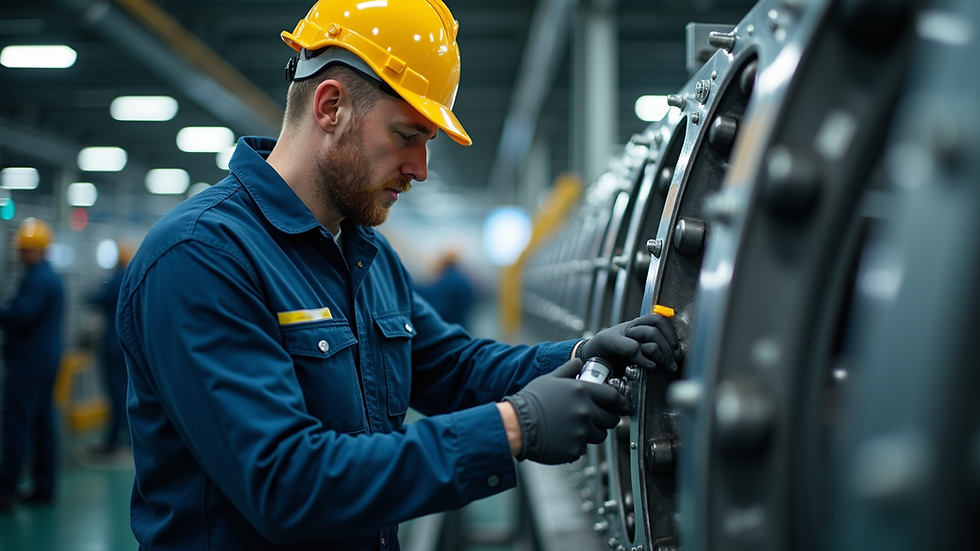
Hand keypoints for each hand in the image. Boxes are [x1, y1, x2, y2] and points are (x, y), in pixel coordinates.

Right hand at [503, 359, 631, 464]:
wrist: (517, 424)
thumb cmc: (532, 400)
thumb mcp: (550, 379)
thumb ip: (569, 370)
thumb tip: (580, 362)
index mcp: (582, 392)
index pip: (614, 397)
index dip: (623, 403)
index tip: (625, 406)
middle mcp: (585, 412)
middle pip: (611, 419)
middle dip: (606, 418)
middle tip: (594, 417)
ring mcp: (581, 432)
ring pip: (600, 435)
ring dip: (592, 432)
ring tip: (574, 427)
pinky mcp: (575, 449)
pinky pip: (584, 448)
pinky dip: (577, 444)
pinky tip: (563, 437)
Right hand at [579, 313, 680, 370]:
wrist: (589, 358)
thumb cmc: (612, 354)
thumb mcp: (633, 350)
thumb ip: (650, 348)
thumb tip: (673, 355)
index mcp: (637, 326)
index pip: (660, 320)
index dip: (671, 334)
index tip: (676, 351)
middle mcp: (631, 328)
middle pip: (656, 329)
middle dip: (668, 347)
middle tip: (672, 362)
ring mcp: (622, 335)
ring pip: (649, 335)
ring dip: (659, 352)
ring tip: (661, 364)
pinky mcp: (612, 343)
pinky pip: (633, 348)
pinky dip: (645, 359)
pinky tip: (650, 366)